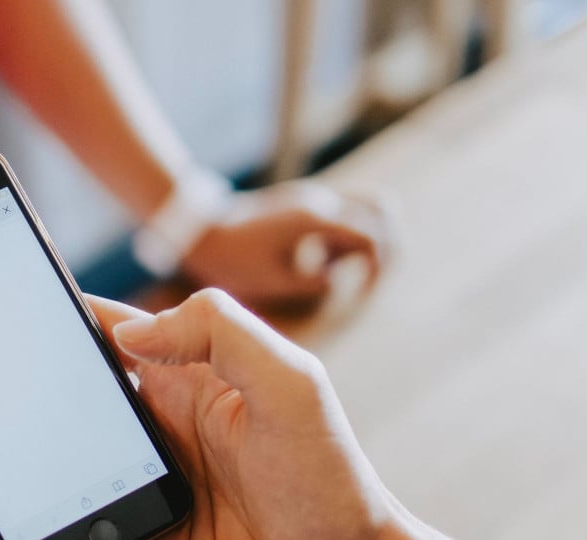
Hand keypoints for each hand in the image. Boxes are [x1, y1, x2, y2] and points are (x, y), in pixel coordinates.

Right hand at [0, 290, 401, 539]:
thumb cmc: (336, 484)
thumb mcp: (292, 384)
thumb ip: (217, 331)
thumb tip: (129, 327)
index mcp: (173, 388)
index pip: (85, 349)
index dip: (21, 343)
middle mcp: (148, 444)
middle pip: (39, 441)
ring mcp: (141, 509)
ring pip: (45, 516)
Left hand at [182, 181, 393, 309]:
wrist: (200, 232)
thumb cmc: (232, 259)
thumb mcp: (273, 281)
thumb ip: (312, 283)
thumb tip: (337, 280)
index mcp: (315, 221)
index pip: (371, 238)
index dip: (378, 267)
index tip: (363, 292)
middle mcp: (320, 202)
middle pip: (381, 209)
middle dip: (386, 244)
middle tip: (369, 277)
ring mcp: (312, 200)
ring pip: (365, 205)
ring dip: (366, 236)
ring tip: (345, 268)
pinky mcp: (302, 205)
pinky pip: (341, 214)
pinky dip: (345, 235)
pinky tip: (323, 261)